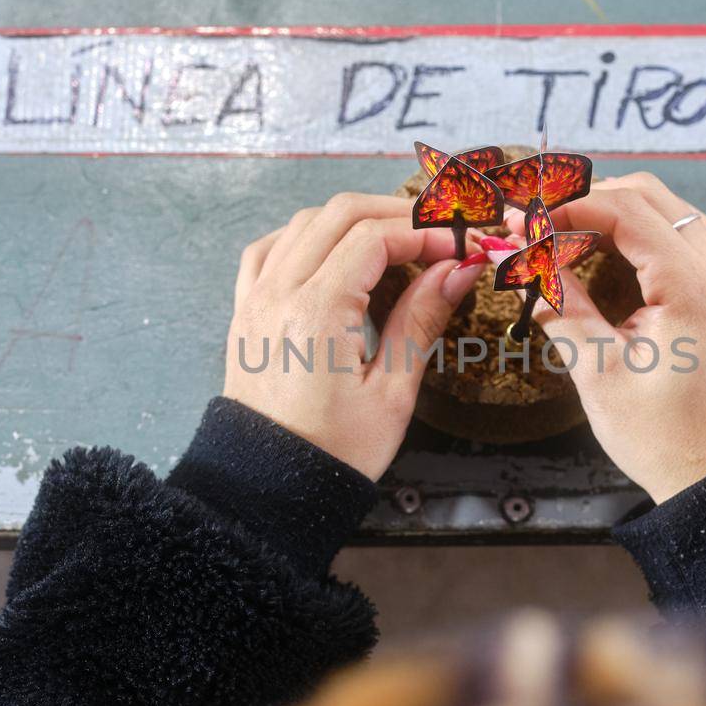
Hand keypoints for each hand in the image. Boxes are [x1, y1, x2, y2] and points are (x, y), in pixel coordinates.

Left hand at [226, 193, 482, 480]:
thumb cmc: (334, 453)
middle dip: (393, 214)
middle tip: (437, 232)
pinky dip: (305, 237)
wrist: (269, 491)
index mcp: (317, 312)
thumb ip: (422, 320)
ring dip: (351, 220)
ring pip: (303, 223)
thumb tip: (458, 269)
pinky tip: (332, 252)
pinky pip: (269, 249)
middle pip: (337, 214)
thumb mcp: (392, 393)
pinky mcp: (245, 313)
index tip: (460, 245)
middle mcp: (279, 294)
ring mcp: (255, 299)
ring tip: (396, 241)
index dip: (424, 232)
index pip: (374, 238)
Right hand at [516, 173, 705, 503]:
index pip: (626, 211)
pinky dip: (641, 233)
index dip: (568, 207)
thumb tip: (518, 258)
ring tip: (563, 235)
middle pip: (650, 196)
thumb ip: (558, 302)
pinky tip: (604, 251)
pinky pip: (683, 237)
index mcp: (694, 286)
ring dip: (615, 212)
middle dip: (588, 200)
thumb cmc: (659, 436)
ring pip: (669, 211)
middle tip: (537, 223)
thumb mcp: (597, 369)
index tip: (524, 221)